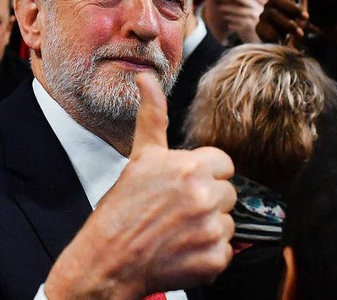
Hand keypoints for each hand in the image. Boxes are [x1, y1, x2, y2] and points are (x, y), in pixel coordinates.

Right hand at [45, 73, 235, 298]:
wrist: (108, 259)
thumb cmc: (121, 209)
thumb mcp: (139, 158)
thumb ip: (152, 116)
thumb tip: (146, 76)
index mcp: (189, 166)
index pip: (224, 164)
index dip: (204, 175)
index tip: (183, 186)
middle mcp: (203, 195)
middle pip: (228, 194)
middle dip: (208, 201)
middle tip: (177, 211)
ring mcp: (210, 229)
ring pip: (228, 223)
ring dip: (208, 229)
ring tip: (178, 232)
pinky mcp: (214, 259)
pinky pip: (225, 252)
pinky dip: (207, 256)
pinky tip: (182, 251)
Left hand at [220, 0, 263, 43]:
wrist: (251, 36)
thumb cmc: (246, 19)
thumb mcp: (246, 10)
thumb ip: (239, 4)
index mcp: (257, 6)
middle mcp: (257, 13)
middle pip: (241, 9)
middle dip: (230, 8)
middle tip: (220, 7)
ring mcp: (254, 22)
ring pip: (239, 18)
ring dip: (230, 17)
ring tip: (225, 16)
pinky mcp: (249, 30)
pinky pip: (238, 26)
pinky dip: (232, 25)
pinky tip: (229, 25)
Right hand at [256, 0, 320, 43]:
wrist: (290, 43)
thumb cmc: (296, 22)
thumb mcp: (304, 4)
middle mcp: (270, 3)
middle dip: (292, 7)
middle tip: (305, 16)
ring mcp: (263, 15)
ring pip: (272, 13)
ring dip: (288, 23)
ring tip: (300, 32)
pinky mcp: (260, 28)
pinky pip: (265, 27)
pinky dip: (277, 32)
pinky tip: (284, 38)